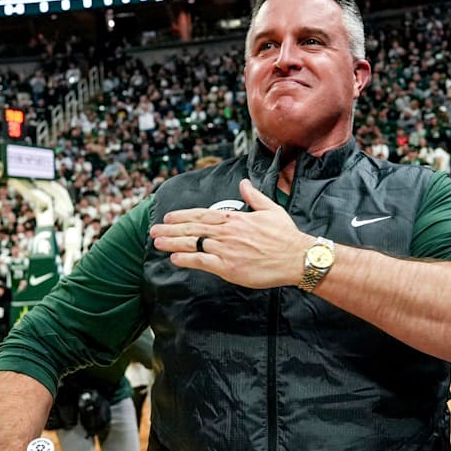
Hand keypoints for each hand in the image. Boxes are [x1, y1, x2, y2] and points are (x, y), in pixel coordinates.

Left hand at [149, 179, 310, 288]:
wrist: (296, 257)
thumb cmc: (286, 235)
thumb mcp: (271, 209)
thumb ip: (254, 196)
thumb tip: (244, 183)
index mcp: (235, 218)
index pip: (202, 215)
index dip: (183, 216)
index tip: (168, 217)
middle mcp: (227, 232)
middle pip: (192, 229)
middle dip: (170, 229)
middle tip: (154, 230)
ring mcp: (226, 249)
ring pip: (193, 244)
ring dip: (173, 243)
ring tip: (157, 242)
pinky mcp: (228, 267)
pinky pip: (202, 262)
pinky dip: (186, 260)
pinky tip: (174, 259)